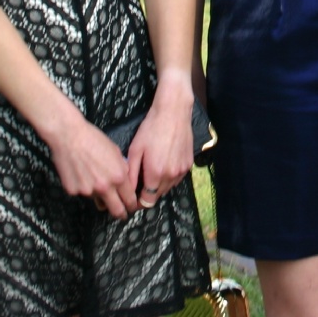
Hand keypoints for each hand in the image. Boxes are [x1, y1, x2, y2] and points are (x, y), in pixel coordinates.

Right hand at [47, 113, 136, 219]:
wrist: (69, 136)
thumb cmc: (93, 139)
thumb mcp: (116, 152)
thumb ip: (122, 168)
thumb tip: (126, 179)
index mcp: (118, 177)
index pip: (129, 199)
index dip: (131, 205)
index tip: (131, 208)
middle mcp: (104, 187)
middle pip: (116, 210)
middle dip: (121, 214)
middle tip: (122, 215)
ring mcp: (87, 191)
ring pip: (97, 199)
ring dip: (98, 195)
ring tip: (92, 177)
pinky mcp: (73, 191)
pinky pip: (81, 192)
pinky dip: (82, 187)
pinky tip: (79, 172)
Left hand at [127, 86, 194, 208]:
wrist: (173, 113)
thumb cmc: (151, 128)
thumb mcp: (135, 150)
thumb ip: (131, 174)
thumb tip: (128, 191)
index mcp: (155, 173)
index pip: (147, 201)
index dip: (138, 203)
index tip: (132, 199)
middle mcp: (171, 175)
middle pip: (157, 196)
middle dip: (147, 194)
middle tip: (139, 183)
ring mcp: (182, 171)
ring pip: (168, 188)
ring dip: (159, 186)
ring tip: (151, 172)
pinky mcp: (189, 165)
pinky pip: (176, 178)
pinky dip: (169, 177)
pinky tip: (164, 164)